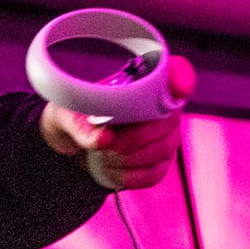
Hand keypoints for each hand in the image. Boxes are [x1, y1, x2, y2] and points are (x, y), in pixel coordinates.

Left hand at [39, 55, 195, 190]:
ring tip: (104, 155)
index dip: (182, 78)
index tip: (178, 86)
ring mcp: (165, 137)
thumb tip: (104, 139)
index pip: (176, 73)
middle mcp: (161, 108)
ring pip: (163, 149)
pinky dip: (129, 175)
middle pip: (170, 121)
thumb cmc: (74, 116)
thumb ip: (81, 124)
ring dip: (130, 157)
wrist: (70, 140)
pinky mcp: (159, 163)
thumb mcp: (67, 113)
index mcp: (142, 82)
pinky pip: (154, 173)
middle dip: (138, 136)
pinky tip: (111, 169)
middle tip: (110, 143)